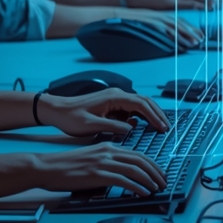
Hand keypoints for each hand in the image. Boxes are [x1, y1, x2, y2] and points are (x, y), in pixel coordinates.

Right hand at [26, 143, 168, 196]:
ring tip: (157, 188)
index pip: (137, 154)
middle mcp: (109, 151)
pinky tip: (143, 192)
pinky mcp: (98, 174)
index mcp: (109, 146)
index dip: (152, 164)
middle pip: (140, 160)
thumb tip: (122, 176)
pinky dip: (137, 186)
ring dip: (149, 180)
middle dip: (156, 171)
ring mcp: (104, 162)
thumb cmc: (68, 166)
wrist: (49, 167)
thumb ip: (108, 163)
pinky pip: (124, 180)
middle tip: (164, 182)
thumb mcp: (92, 158)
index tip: (160, 173)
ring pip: (135, 169)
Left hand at [36, 88, 169, 138]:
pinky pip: (130, 108)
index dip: (154, 116)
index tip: (162, 128)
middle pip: (144, 101)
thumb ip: (113, 127)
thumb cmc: (71, 118)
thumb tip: (132, 129)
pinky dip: (139, 116)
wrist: (56, 110)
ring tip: (158, 127)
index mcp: (114, 97)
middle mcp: (116, 94)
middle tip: (166, 128)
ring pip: (138, 104)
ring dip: (149, 114)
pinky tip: (141, 127)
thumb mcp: (91, 126)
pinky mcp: (110, 104)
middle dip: (156, 114)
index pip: (141, 104)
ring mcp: (114, 98)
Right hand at [118, 8, 203, 47]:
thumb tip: (162, 42)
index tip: (198, 34)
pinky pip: (166, 31)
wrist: (114, 16)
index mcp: (159, 16)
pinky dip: (176, 37)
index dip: (189, 28)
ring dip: (187, 35)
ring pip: (176, 26)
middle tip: (202, 39)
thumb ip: (154, 32)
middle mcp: (160, 16)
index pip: (178, 21)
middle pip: (180, 22)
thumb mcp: (143, 26)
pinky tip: (182, 44)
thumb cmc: (127, 24)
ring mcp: (156, 19)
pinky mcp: (152, 24)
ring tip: (196, 42)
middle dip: (192, 31)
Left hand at [130, 0, 217, 11]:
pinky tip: (209, 9)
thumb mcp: (174, 4)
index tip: (214, 7)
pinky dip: (205, 3)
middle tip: (219, 8)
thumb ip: (189, 4)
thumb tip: (203, 6)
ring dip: (211, 1)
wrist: (149, 0)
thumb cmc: (159, 1)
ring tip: (217, 9)